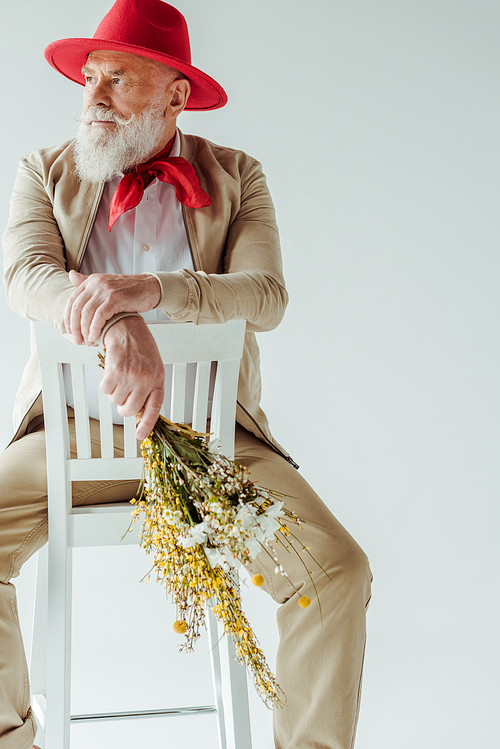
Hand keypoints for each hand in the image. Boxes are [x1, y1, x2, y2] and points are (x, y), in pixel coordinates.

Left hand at [64, 270, 161, 344]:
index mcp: (91, 280)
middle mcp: (96, 284)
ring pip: (86, 313)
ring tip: (87, 341)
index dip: (68, 317)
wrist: (149, 288)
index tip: (70, 331)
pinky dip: (95, 328)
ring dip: (84, 330)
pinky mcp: (115, 299)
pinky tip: (95, 337)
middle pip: (77, 308)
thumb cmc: (128, 290)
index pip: (72, 300)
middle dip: (74, 327)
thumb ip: (87, 281)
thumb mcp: (105, 283)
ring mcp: (105, 291)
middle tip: (76, 340)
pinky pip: (99, 316)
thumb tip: (71, 275)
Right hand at [100, 317, 164, 439]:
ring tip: (119, 376)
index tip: (140, 436)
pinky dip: (105, 384)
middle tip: (123, 393)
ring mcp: (130, 376)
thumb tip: (139, 411)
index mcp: (158, 380)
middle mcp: (146, 380)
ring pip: (115, 400)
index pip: (153, 409)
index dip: (147, 425)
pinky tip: (111, 372)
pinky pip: (105, 390)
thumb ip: (149, 388)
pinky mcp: (115, 371)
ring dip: (114, 392)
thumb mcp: (153, 367)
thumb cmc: (140, 347)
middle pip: (129, 409)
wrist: (127, 327)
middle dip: (123, 406)